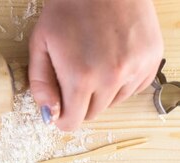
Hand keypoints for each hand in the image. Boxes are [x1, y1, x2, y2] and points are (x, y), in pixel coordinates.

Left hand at [29, 0, 163, 130]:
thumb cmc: (68, 10)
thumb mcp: (40, 46)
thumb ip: (41, 84)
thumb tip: (49, 114)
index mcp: (80, 77)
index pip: (72, 122)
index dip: (63, 118)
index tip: (61, 109)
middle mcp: (111, 78)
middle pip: (92, 114)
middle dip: (80, 104)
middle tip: (74, 78)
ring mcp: (135, 68)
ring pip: (113, 102)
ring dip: (101, 92)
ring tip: (93, 64)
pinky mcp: (151, 59)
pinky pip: (133, 88)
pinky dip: (121, 82)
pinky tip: (111, 60)